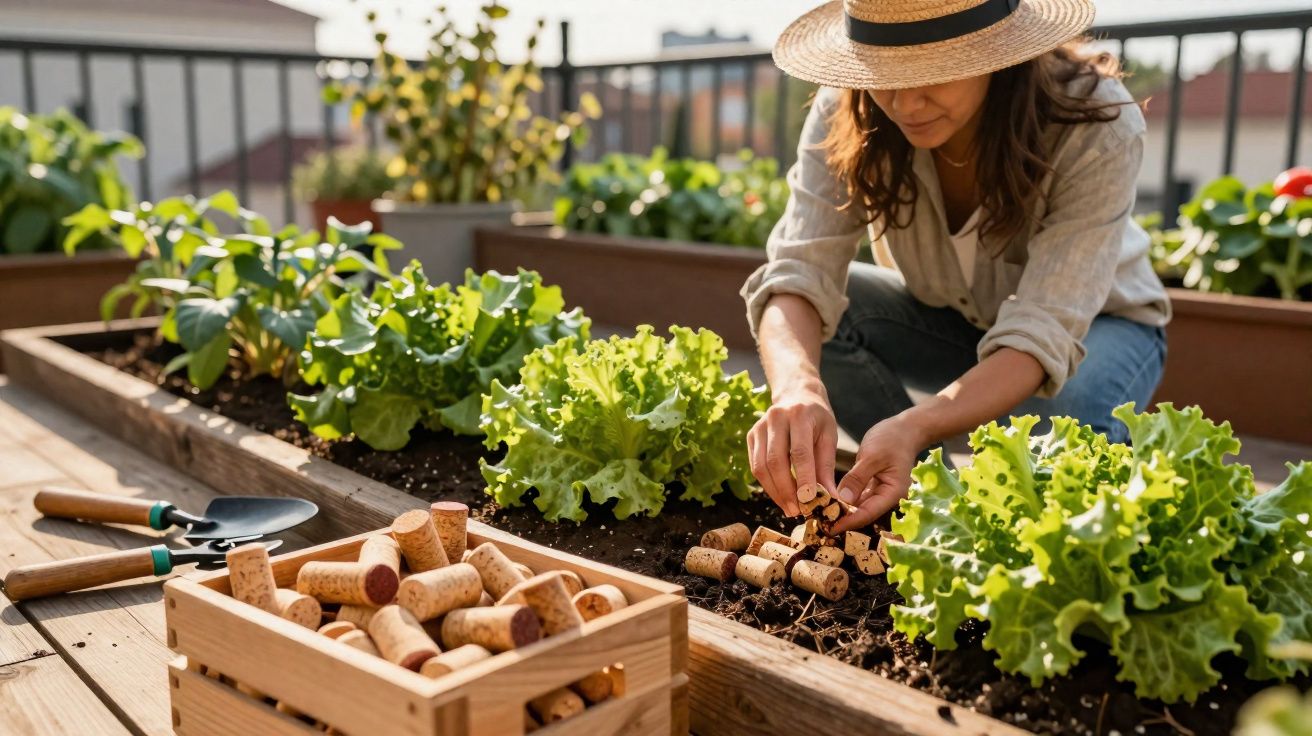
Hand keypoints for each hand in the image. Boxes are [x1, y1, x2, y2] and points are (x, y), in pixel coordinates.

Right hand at [747, 379, 837, 516]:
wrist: (797, 394)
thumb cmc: (817, 417)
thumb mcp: (829, 436)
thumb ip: (826, 466)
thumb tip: (831, 498)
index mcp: (799, 415)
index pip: (799, 452)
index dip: (804, 479)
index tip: (810, 502)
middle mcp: (776, 418)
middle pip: (776, 461)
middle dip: (786, 491)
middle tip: (797, 511)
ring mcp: (760, 426)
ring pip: (761, 466)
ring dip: (774, 492)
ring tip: (789, 508)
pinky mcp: (751, 435)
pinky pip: (755, 465)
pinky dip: (767, 484)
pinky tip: (779, 495)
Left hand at [830, 415, 927, 533]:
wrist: (905, 429)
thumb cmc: (892, 439)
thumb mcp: (872, 456)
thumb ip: (857, 478)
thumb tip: (842, 500)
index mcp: (892, 493)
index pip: (868, 513)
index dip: (848, 522)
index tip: (829, 527)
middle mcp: (886, 497)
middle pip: (862, 514)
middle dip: (842, 519)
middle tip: (819, 524)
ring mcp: (879, 492)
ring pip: (858, 507)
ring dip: (841, 510)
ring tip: (820, 515)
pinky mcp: (871, 485)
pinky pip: (856, 496)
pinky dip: (844, 499)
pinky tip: (828, 501)